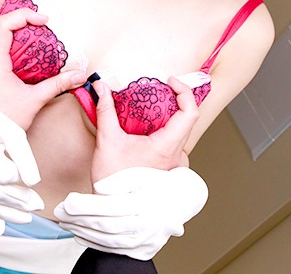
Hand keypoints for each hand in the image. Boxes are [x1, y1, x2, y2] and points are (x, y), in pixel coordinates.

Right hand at [53, 78, 207, 259]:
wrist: (112, 209)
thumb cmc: (112, 180)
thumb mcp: (107, 140)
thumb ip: (105, 110)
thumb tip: (101, 87)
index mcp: (167, 147)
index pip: (189, 112)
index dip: (184, 91)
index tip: (169, 80)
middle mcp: (176, 155)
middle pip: (188, 119)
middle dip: (177, 98)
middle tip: (160, 87)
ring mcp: (174, 163)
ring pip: (182, 131)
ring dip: (172, 113)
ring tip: (154, 103)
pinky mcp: (168, 167)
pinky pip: (175, 141)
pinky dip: (167, 127)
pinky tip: (150, 124)